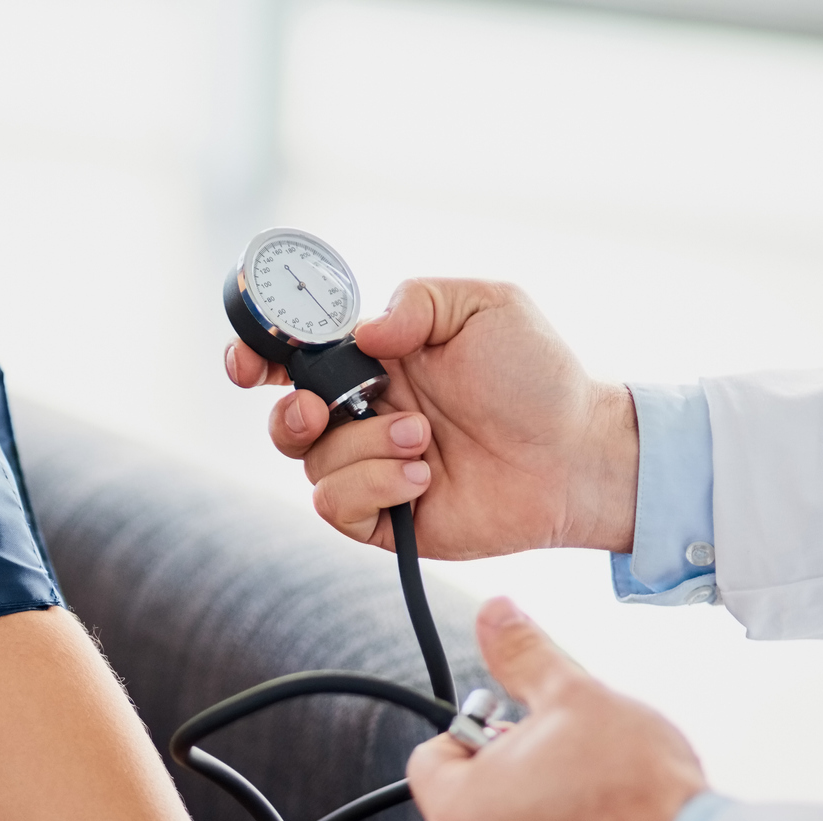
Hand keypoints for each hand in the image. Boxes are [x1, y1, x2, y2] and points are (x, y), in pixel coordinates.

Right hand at [224, 279, 638, 557]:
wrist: (576, 455)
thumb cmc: (539, 377)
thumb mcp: (486, 306)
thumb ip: (418, 301)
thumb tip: (361, 332)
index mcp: (374, 360)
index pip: (294, 355)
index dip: (256, 356)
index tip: (247, 363)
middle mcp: (364, 414)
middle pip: (285, 419)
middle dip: (291, 415)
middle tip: (321, 410)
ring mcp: (371, 467)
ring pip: (313, 465)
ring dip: (364, 449)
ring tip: (423, 441)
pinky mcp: (383, 517)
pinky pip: (336, 508)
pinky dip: (373, 489)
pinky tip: (422, 480)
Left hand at [408, 598, 706, 820]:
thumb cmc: (633, 787)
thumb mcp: (574, 697)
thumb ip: (523, 655)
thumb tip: (494, 616)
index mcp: (461, 812)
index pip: (430, 759)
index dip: (472, 730)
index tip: (515, 723)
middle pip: (479, 800)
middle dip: (518, 768)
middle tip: (569, 749)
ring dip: (553, 811)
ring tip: (606, 789)